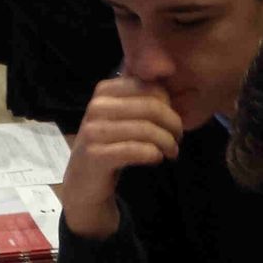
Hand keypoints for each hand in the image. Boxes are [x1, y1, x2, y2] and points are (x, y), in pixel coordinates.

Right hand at [57, 76, 183, 240]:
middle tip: (178, 138)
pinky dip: (153, 154)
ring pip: (146, 129)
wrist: (84, 183)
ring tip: (172, 151)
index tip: (173, 122)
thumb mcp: (123, 116)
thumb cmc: (110, 146)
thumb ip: (142, 98)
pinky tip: (157, 158)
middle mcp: (97, 106)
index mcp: (105, 91)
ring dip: (167, 142)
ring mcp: (93, 131)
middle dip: (173, 124)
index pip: (150, 88)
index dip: (170, 106)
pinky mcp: (95, 155)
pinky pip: (135, 150)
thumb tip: (170, 80)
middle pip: (151, 107)